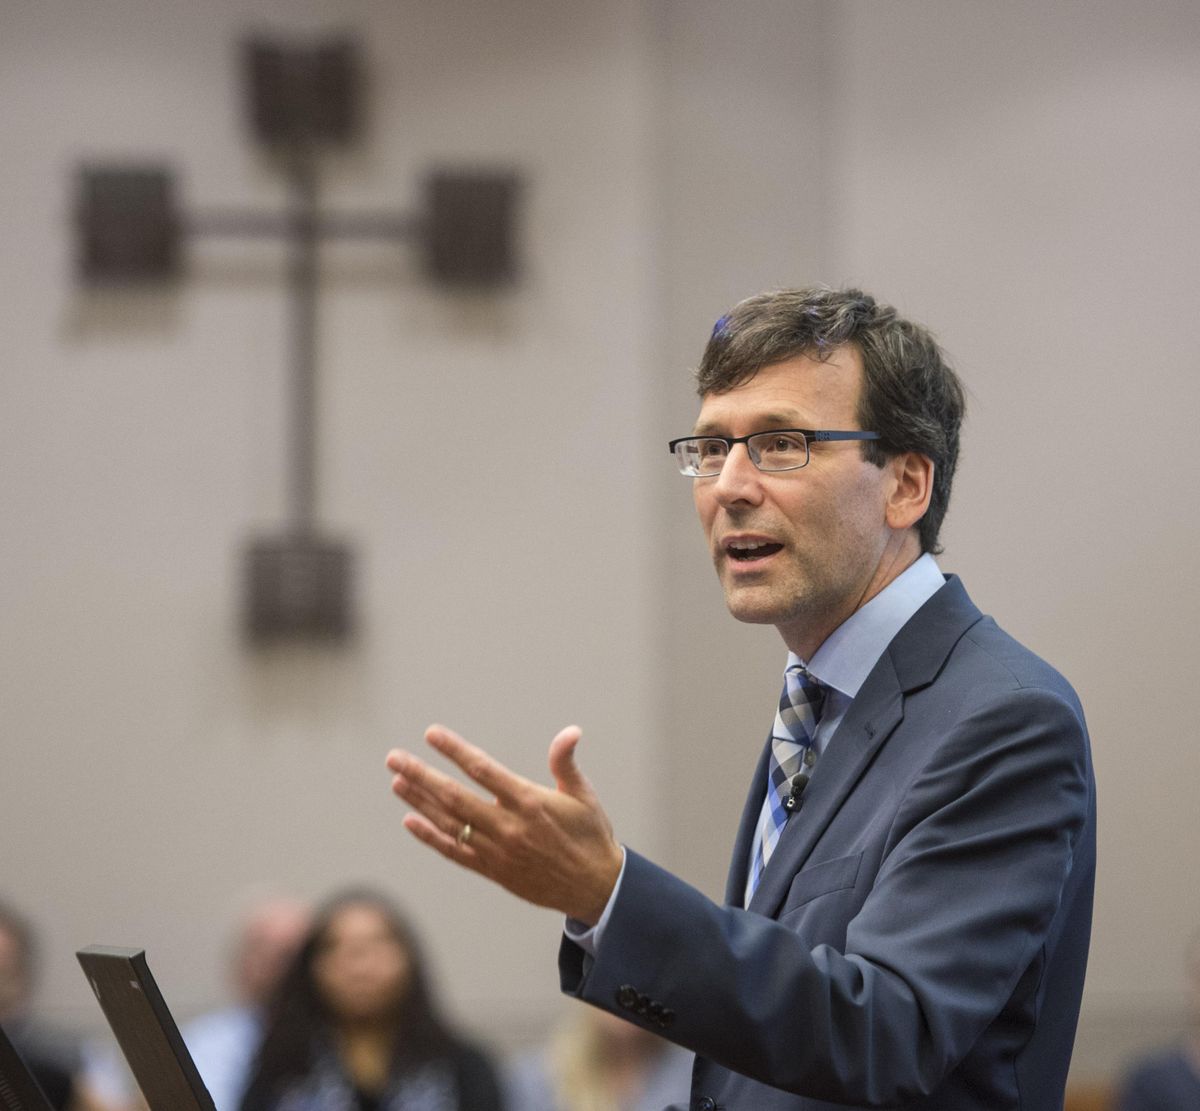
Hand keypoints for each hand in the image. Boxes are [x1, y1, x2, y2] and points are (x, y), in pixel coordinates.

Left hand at [386, 724, 623, 924]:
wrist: (596, 888)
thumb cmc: (590, 834)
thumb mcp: (583, 795)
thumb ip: (566, 762)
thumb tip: (570, 731)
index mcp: (529, 802)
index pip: (483, 769)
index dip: (455, 750)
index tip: (432, 734)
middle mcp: (508, 827)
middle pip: (454, 797)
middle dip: (421, 775)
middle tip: (394, 758)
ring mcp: (497, 852)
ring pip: (449, 823)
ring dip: (419, 802)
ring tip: (396, 781)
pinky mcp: (494, 871)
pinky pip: (455, 853)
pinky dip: (431, 838)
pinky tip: (410, 821)